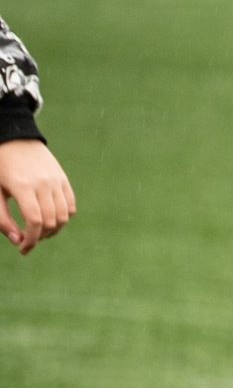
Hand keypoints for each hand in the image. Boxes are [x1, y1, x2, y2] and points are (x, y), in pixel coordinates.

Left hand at [0, 139, 74, 253]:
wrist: (15, 138)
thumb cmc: (0, 167)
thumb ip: (2, 218)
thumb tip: (17, 241)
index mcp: (22, 186)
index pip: (34, 221)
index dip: (31, 240)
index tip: (23, 249)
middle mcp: (43, 184)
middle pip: (50, 221)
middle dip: (40, 237)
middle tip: (28, 241)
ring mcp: (56, 181)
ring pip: (63, 216)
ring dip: (54, 230)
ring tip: (40, 232)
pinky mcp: (63, 180)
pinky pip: (70, 206)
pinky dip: (63, 218)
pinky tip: (51, 220)